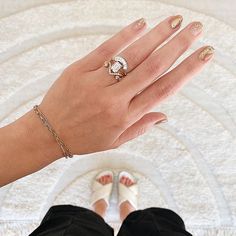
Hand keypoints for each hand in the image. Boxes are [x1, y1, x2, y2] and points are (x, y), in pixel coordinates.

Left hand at [39, 16, 213, 156]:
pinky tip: (141, 23)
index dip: (187, 71)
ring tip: (175, 22)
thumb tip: (164, 115)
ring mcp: (96, 83)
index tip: (203, 56)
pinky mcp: (79, 70)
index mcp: (125, 117)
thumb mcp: (115, 141)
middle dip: (178, 46)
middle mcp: (114, 100)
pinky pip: (105, 49)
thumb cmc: (83, 138)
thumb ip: (141, 127)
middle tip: (196, 30)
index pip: (163, 90)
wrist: (48, 133)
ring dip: (157, 36)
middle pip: (153, 68)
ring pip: (132, 55)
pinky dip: (125, 35)